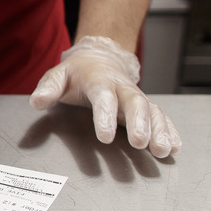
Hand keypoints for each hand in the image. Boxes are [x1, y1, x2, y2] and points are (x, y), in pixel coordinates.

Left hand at [29, 36, 180, 157]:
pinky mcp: (145, 106)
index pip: (103, 97)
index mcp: (98, 81)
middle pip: (135, 102)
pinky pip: (161, 116)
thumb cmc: (76, 73)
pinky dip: (170, 130)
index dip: (105, 116)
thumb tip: (37, 101)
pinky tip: (174, 147)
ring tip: (162, 151)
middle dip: (140, 123)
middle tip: (141, 143)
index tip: (105, 136)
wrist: (99, 59)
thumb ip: (47, 89)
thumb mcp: (57, 76)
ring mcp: (135, 96)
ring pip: (152, 111)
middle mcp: (121, 88)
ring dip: (159, 130)